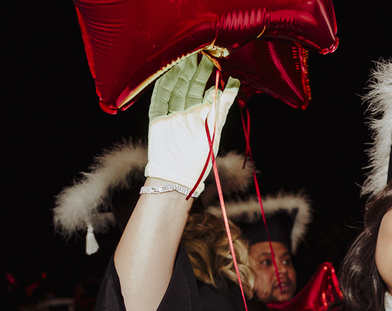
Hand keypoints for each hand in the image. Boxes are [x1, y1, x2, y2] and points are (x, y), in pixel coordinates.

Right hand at [145, 53, 239, 196]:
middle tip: (198, 53)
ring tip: (185, 57)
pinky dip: (163, 85)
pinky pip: (159, 98)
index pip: (203, 91)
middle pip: (188, 87)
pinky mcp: (157, 119)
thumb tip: (234, 84)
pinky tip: (168, 71)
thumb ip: (222, 105)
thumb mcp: (215, 128)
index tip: (211, 61)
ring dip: (178, 73)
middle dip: (193, 71)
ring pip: (174, 89)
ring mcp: (171, 115)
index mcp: (202, 117)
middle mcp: (187, 114)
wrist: (178, 176)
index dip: (207, 77)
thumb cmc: (200, 158)